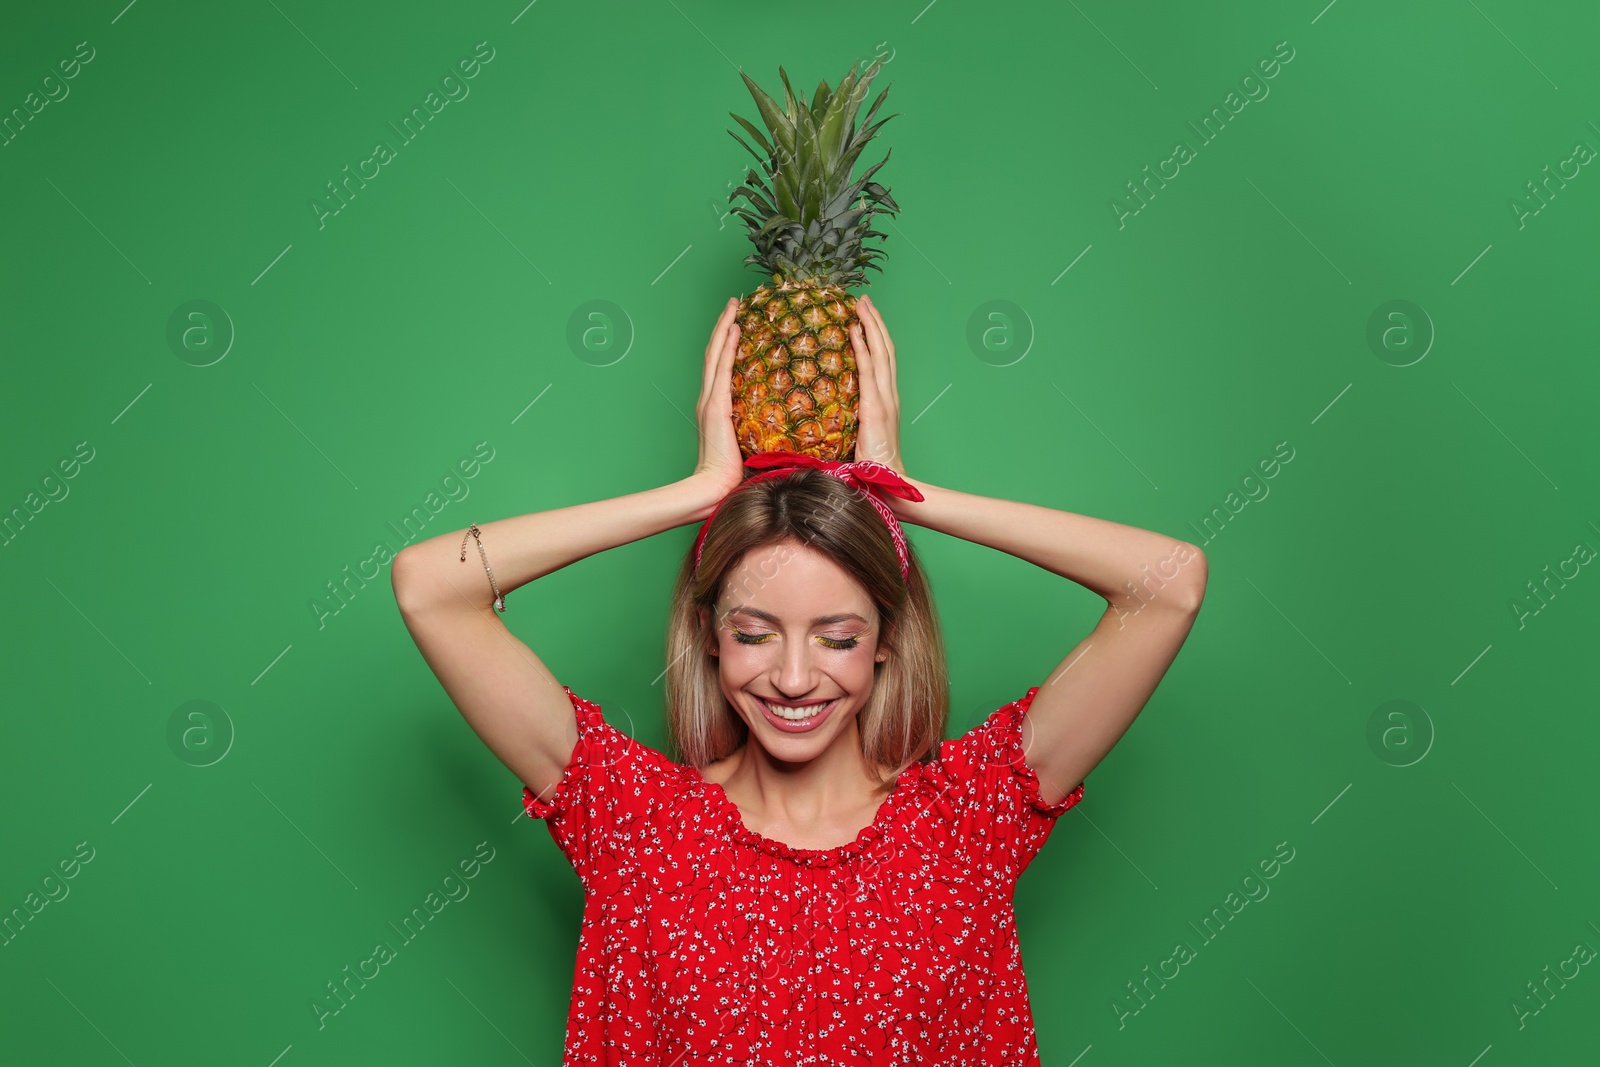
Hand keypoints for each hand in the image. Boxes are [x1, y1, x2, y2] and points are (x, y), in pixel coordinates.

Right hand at [690, 297, 746, 503]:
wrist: (714, 487)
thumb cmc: (733, 476)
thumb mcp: (748, 447)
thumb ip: (760, 432)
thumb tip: (786, 426)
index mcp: (716, 408)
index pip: (721, 368)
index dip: (726, 345)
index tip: (737, 325)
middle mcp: (709, 399)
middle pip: (714, 354)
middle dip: (723, 327)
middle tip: (734, 304)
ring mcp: (710, 401)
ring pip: (715, 354)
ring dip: (724, 328)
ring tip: (733, 307)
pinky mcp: (715, 406)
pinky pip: (722, 368)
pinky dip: (727, 346)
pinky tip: (736, 329)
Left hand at [850, 294, 905, 478]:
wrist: (888, 486)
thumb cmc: (871, 472)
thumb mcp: (856, 442)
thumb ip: (846, 427)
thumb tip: (822, 421)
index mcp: (885, 403)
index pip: (882, 362)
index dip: (875, 338)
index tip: (864, 319)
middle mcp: (889, 396)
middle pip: (884, 349)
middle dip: (875, 322)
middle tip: (863, 300)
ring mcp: (885, 400)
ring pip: (880, 352)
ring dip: (870, 325)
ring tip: (860, 304)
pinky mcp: (875, 407)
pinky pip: (868, 370)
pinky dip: (862, 347)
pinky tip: (855, 329)